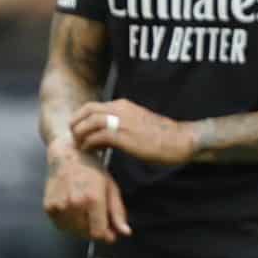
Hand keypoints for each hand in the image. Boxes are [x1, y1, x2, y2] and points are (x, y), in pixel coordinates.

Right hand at [42, 144, 129, 242]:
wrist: (67, 155)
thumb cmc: (92, 170)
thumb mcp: (111, 188)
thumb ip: (118, 212)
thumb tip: (125, 233)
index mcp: (92, 199)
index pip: (99, 233)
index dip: (107, 236)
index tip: (110, 232)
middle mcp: (73, 204)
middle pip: (86, 234)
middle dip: (95, 230)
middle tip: (98, 218)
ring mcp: (58, 206)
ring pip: (73, 231)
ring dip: (82, 228)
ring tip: (86, 211)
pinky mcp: (48, 207)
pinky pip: (61, 225)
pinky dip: (69, 223)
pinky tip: (75, 210)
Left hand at [71, 99, 197, 164]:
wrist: (182, 140)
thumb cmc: (165, 136)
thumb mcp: (140, 123)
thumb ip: (123, 124)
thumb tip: (109, 136)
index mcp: (123, 105)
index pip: (92, 106)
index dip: (81, 118)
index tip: (80, 131)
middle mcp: (119, 109)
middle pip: (86, 111)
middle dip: (76, 124)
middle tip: (75, 138)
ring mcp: (121, 121)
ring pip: (88, 123)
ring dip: (80, 135)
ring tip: (80, 147)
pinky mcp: (123, 136)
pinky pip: (96, 137)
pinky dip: (89, 145)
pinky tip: (91, 152)